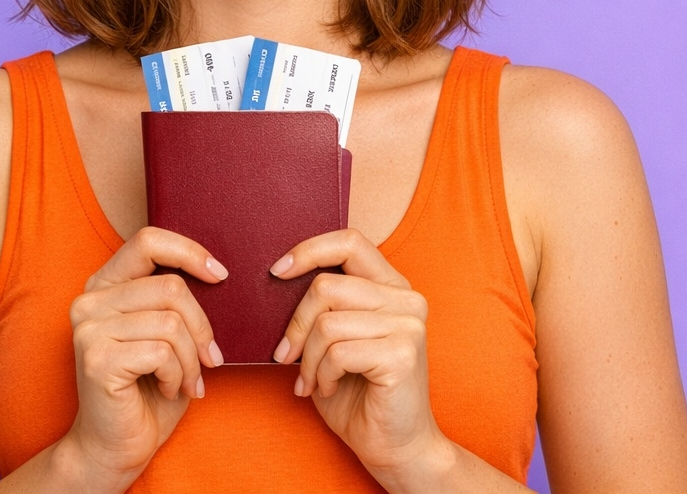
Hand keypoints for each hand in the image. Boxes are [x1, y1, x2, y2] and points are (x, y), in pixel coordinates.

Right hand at [55, 227, 226, 490]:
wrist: (116, 446)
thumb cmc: (148, 390)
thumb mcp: (166, 333)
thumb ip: (175, 301)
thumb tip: (218, 273)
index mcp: (105, 285)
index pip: (147, 240)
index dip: (189, 251)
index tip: (220, 276)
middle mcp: (89, 301)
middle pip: (170, 287)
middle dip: (202, 328)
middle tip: (210, 359)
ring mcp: (88, 328)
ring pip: (170, 322)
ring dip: (191, 359)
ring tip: (187, 381)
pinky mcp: (97, 358)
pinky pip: (162, 351)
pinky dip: (179, 375)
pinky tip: (170, 390)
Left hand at [271, 229, 453, 485]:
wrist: (394, 445)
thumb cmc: (358, 392)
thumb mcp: (336, 338)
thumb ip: (324, 305)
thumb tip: (277, 276)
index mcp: (392, 286)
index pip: (350, 241)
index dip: (309, 251)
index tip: (276, 272)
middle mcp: (407, 299)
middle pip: (326, 286)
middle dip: (295, 326)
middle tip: (286, 356)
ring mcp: (409, 324)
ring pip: (327, 322)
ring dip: (308, 358)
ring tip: (312, 380)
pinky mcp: (403, 353)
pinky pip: (338, 351)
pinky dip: (322, 374)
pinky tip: (329, 388)